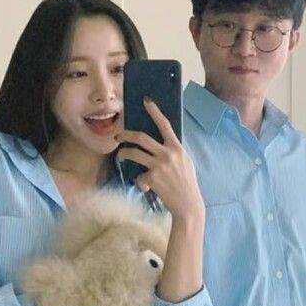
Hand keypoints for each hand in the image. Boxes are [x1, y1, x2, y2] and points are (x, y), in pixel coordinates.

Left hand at [116, 97, 203, 221]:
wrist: (187, 204)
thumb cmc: (186, 183)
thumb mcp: (184, 162)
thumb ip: (173, 152)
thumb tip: (160, 144)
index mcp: (177, 148)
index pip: (165, 125)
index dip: (154, 112)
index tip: (146, 101)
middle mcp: (168, 154)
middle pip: (141, 137)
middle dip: (126, 134)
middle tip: (118, 135)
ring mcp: (159, 165)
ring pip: (134, 153)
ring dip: (123, 154)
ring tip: (120, 156)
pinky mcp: (152, 178)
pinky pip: (139, 176)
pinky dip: (140, 182)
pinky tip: (147, 188)